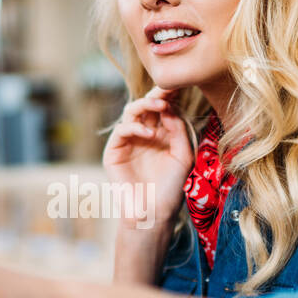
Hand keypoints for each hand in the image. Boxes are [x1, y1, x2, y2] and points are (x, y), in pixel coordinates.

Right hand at [102, 85, 193, 229]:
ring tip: (160, 107)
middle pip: (147, 106)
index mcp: (161, 134)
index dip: (170, 96)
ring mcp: (128, 142)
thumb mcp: (183, 156)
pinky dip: (134, 127)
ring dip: (145, 105)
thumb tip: (169, 107)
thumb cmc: (171, 188)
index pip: (163, 109)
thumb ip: (177, 131)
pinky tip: (148, 133)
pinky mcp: (114, 152)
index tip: (181, 85)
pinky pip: (121, 130)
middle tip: (169, 90)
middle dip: (157, 95)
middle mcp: (143, 134)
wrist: (154, 213)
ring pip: (131, 112)